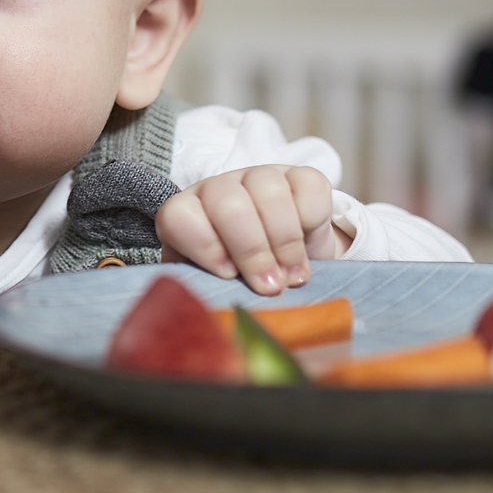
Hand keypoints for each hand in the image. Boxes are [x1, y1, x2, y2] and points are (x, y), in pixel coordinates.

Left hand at [155, 165, 349, 294]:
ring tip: (293, 277)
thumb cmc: (241, 282)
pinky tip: (309, 247)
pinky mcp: (299, 175)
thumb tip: (215, 316)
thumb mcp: (216, 290)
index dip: (205, 247)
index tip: (229, 276)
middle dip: (252, 250)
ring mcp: (259, 177)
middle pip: (228, 204)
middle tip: (270, 287)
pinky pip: (307, 186)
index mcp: (186, 214)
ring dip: (284, 242)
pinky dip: (312, 219)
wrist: (285, 266)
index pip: (180, 217)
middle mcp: (218, 189)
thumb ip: (208, 294)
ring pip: (268, 191)